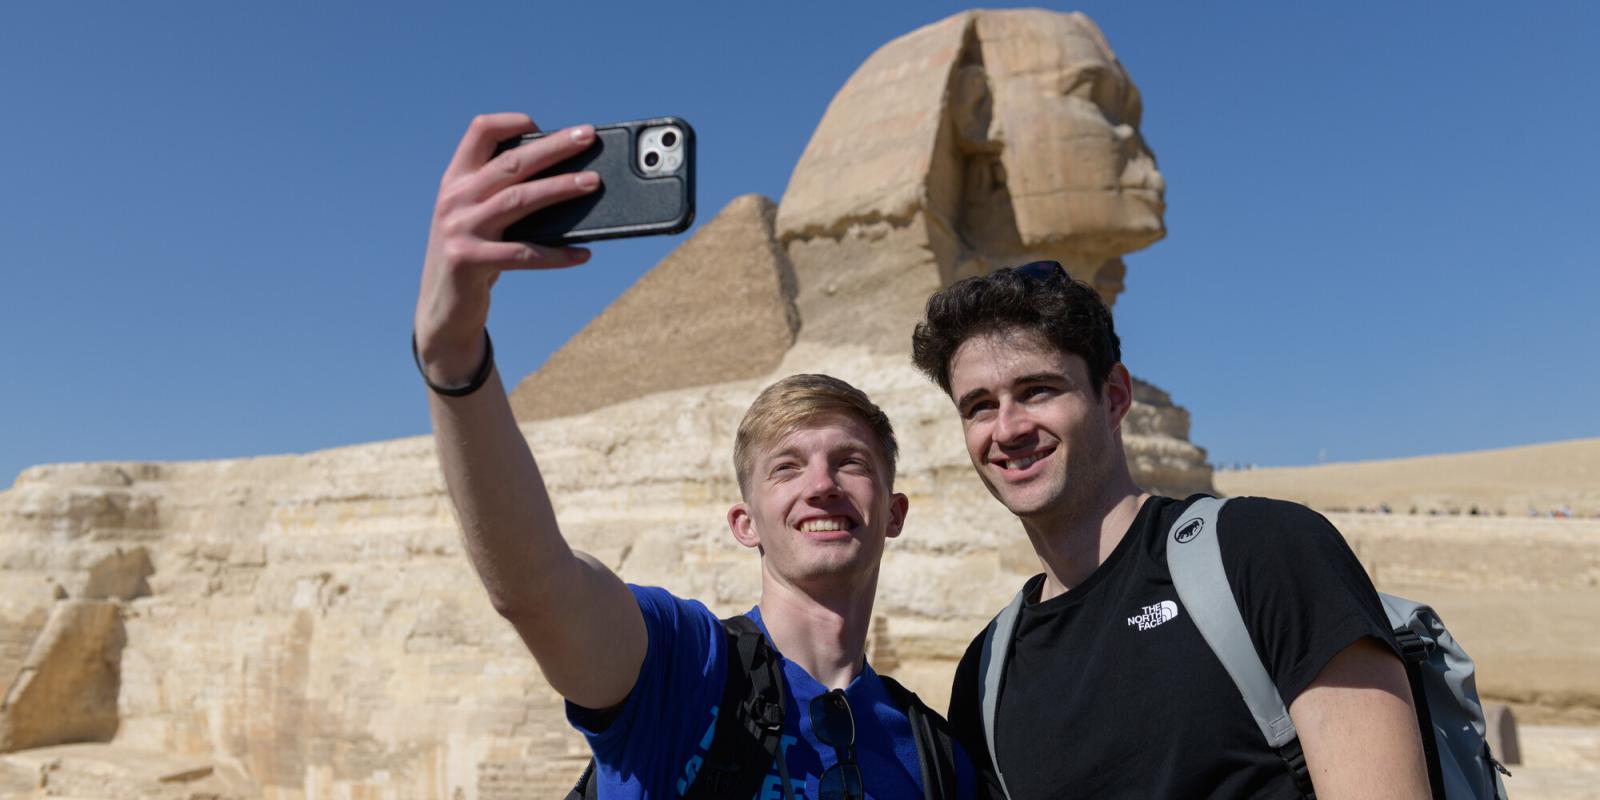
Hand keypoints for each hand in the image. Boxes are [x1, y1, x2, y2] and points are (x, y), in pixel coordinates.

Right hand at [413, 113, 599, 384]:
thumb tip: (571, 180)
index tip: (544, 127)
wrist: (441, 310)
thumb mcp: (480, 218)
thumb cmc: (475, 256)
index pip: (480, 131)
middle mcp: (454, 198)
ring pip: (518, 200)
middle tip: (588, 137)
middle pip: (511, 162)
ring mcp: (459, 229)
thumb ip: (506, 195)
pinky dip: (557, 255)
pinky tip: (583, 254)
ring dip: (559, 188)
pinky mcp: (468, 261)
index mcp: (456, 179)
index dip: (512, 122)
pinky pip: (523, 254)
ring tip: (592, 182)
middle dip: (553, 147)